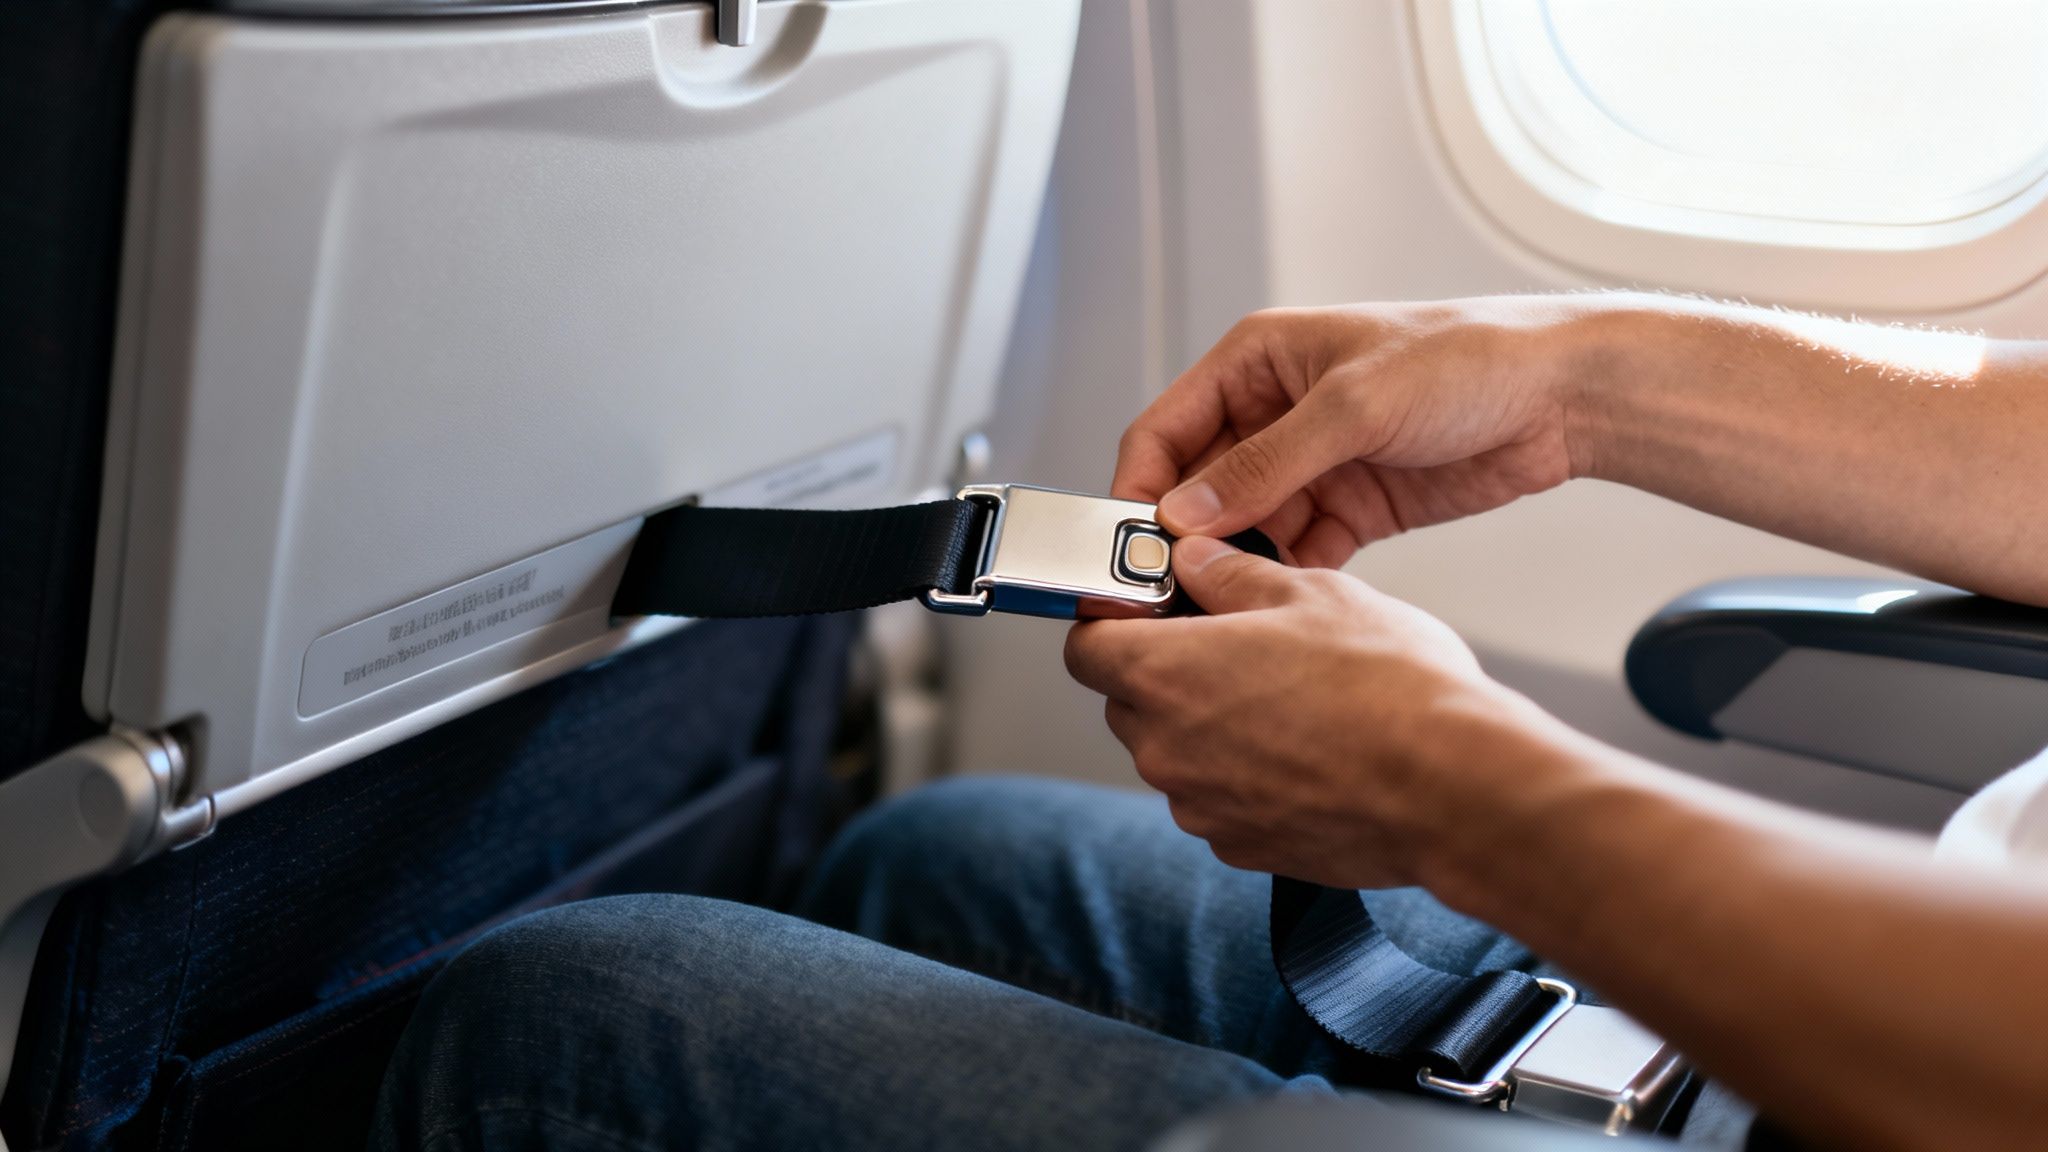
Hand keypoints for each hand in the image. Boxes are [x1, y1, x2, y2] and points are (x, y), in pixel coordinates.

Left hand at [1062, 535, 1558, 888]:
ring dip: (1213, 726)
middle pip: (1131, 701)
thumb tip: (1194, 560)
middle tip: (1239, 644)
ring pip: (1180, 752)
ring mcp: (1201, 807)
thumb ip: (1232, 576)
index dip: (1114, 622)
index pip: (1086, 646)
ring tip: (1292, 699)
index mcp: (1165, 674)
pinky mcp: (1242, 847)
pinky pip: (1221, 799)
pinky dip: (1248, 776)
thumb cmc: (1390, 688)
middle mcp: (1166, 749)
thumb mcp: (1310, 593)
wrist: (1455, 788)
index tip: (1150, 608)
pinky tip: (1310, 751)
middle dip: (1170, 671)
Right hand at [1113, 299, 1595, 567]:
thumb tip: (1186, 513)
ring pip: (1244, 528)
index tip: (1126, 547)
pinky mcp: (1350, 508)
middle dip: (1184, 539)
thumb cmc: (1466, 359)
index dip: (1137, 487)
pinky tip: (1287, 602)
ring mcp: (1311, 466)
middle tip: (1172, 592)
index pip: (1166, 429)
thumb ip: (1266, 464)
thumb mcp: (1353, 406)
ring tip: (1229, 603)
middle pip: (1197, 487)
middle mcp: (1273, 414)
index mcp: (1256, 363)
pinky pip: (1296, 553)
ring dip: (1236, 565)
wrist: (1560, 398)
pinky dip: (1288, 578)